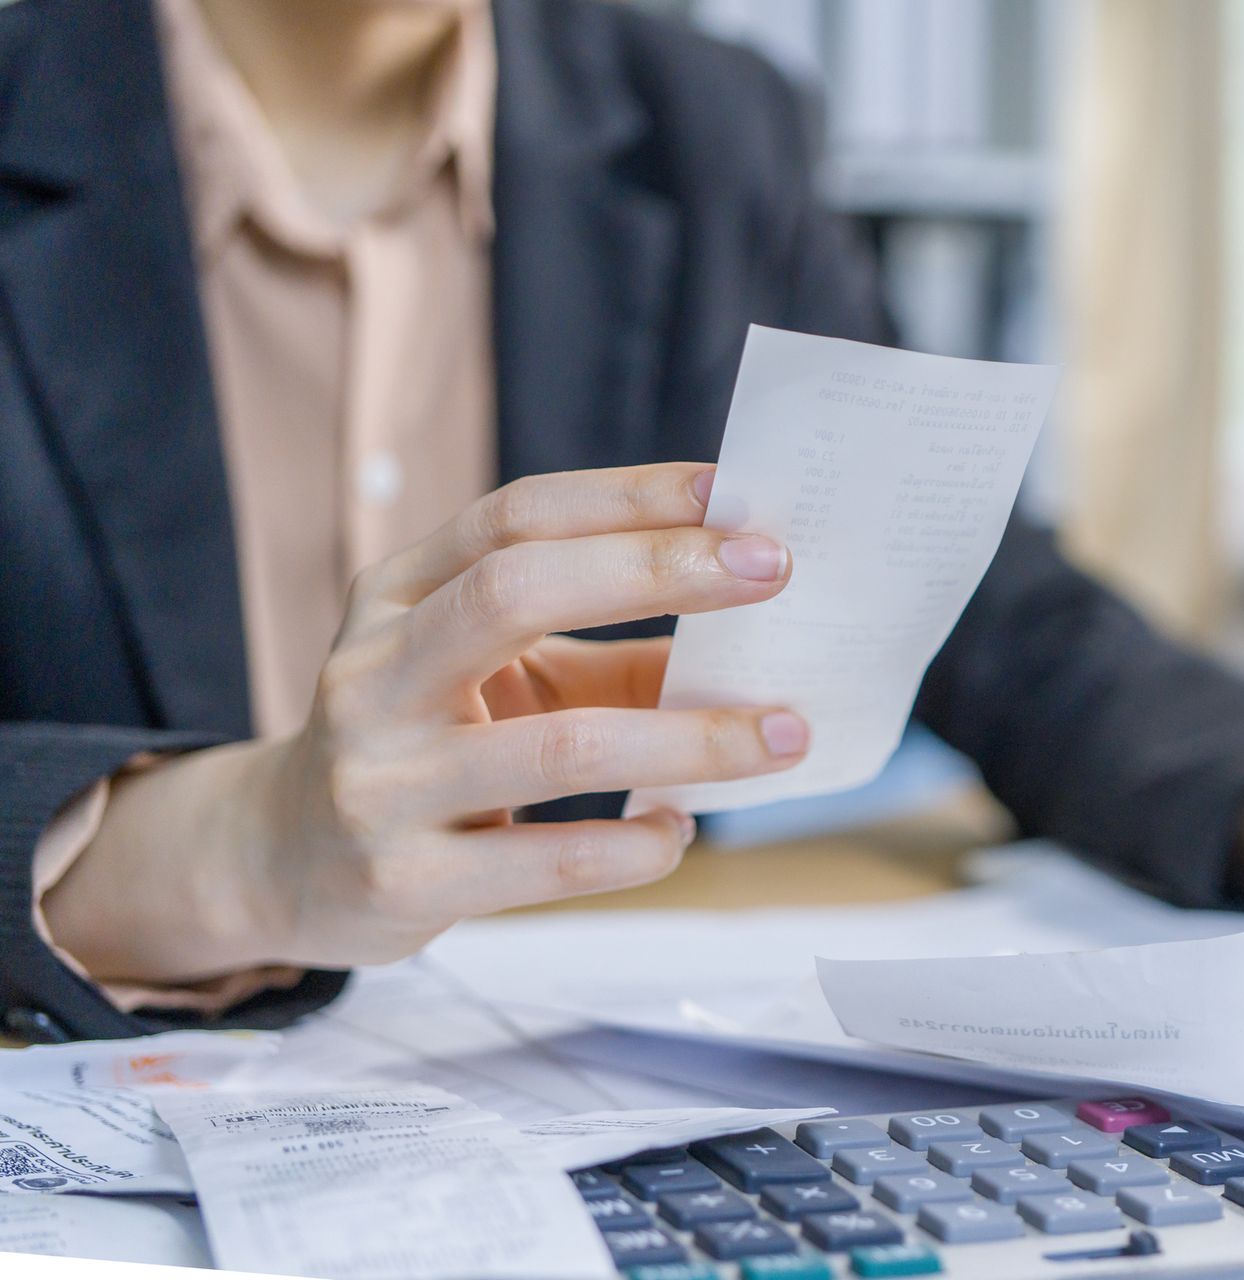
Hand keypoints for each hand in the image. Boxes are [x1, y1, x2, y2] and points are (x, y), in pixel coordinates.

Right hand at [45, 464, 806, 982]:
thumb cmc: (421, 744)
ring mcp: (382, 779)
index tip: (729, 489)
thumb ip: (612, 657)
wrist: (278, 861)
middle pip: (517, 591)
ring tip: (783, 735)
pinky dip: (636, 845)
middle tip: (773, 572)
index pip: (514, 518)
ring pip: (562, 745)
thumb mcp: (496, 677)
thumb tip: (755, 639)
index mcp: (395, 596)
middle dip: (656, 572)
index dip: (625, 496)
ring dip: (693, 739)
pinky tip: (682, 831)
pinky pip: (549, 862)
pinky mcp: (405, 880)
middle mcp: (375, 673)